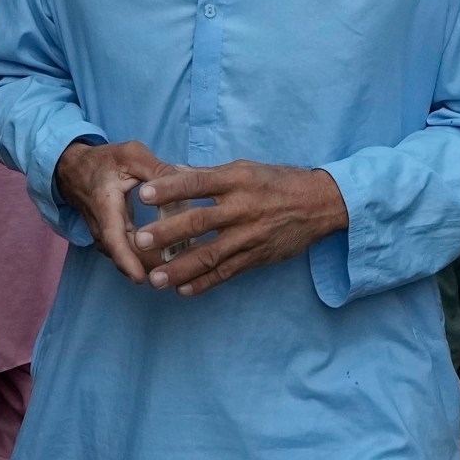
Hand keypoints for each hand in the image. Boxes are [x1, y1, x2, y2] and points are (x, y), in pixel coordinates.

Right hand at [54, 140, 180, 283]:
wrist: (74, 169)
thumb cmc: (104, 161)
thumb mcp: (132, 155)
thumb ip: (157, 170)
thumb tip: (185, 184)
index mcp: (105, 205)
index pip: (112, 237)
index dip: (125, 259)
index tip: (140, 278)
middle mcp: (101, 226)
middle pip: (123, 255)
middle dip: (148, 266)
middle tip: (178, 272)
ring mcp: (103, 235)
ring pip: (125, 257)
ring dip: (147, 264)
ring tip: (176, 269)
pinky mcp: (110, 239)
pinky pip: (125, 253)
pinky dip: (143, 259)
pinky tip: (167, 258)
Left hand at [130, 161, 349, 295]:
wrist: (320, 204)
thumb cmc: (277, 182)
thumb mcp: (244, 169)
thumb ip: (208, 175)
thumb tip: (172, 173)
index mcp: (236, 180)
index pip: (197, 183)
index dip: (170, 189)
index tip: (144, 194)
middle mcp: (242, 208)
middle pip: (200, 222)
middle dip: (167, 233)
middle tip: (139, 241)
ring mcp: (250, 236)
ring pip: (210, 255)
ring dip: (180, 268)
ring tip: (155, 279)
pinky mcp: (257, 257)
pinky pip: (227, 273)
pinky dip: (204, 283)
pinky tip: (183, 291)